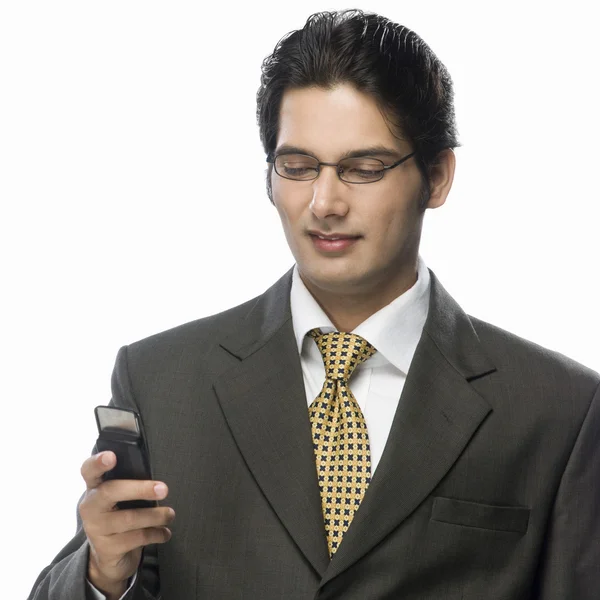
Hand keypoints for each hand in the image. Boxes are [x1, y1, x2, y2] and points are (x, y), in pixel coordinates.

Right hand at [79, 451, 174, 598]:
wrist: (107, 556)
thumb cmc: (118, 515)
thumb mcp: (118, 499)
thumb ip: (129, 484)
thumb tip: (157, 479)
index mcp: (94, 488)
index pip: (89, 470)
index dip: (98, 462)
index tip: (111, 456)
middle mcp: (90, 506)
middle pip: (112, 491)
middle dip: (140, 489)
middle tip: (164, 489)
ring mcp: (96, 529)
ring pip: (130, 518)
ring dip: (156, 515)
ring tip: (170, 514)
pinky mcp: (107, 549)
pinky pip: (137, 538)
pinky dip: (156, 534)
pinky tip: (164, 532)